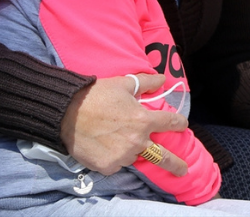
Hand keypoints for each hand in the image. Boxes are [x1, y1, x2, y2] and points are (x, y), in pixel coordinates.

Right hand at [61, 73, 188, 175]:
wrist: (67, 113)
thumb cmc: (97, 95)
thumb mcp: (124, 83)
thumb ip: (146, 82)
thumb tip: (163, 78)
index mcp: (143, 120)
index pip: (170, 123)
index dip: (178, 123)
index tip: (182, 125)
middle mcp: (137, 141)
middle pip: (163, 156)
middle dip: (176, 164)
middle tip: (182, 170)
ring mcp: (122, 156)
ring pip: (134, 156)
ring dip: (133, 150)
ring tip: (118, 139)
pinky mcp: (108, 166)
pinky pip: (117, 163)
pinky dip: (115, 156)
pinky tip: (105, 145)